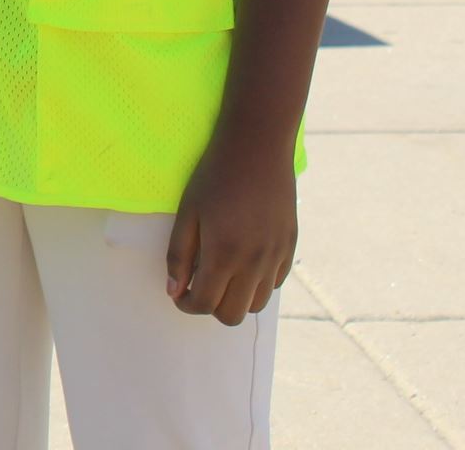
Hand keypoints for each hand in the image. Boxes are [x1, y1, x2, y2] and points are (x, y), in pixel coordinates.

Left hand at [165, 134, 296, 323]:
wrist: (257, 149)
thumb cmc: (214, 176)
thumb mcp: (188, 213)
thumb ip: (179, 255)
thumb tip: (174, 291)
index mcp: (225, 255)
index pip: (205, 304)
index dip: (187, 304)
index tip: (179, 293)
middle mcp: (255, 263)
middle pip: (233, 315)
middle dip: (211, 307)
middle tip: (198, 285)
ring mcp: (277, 257)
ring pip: (256, 304)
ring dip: (236, 298)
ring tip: (220, 274)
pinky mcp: (290, 248)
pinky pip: (274, 283)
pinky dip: (256, 283)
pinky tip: (242, 261)